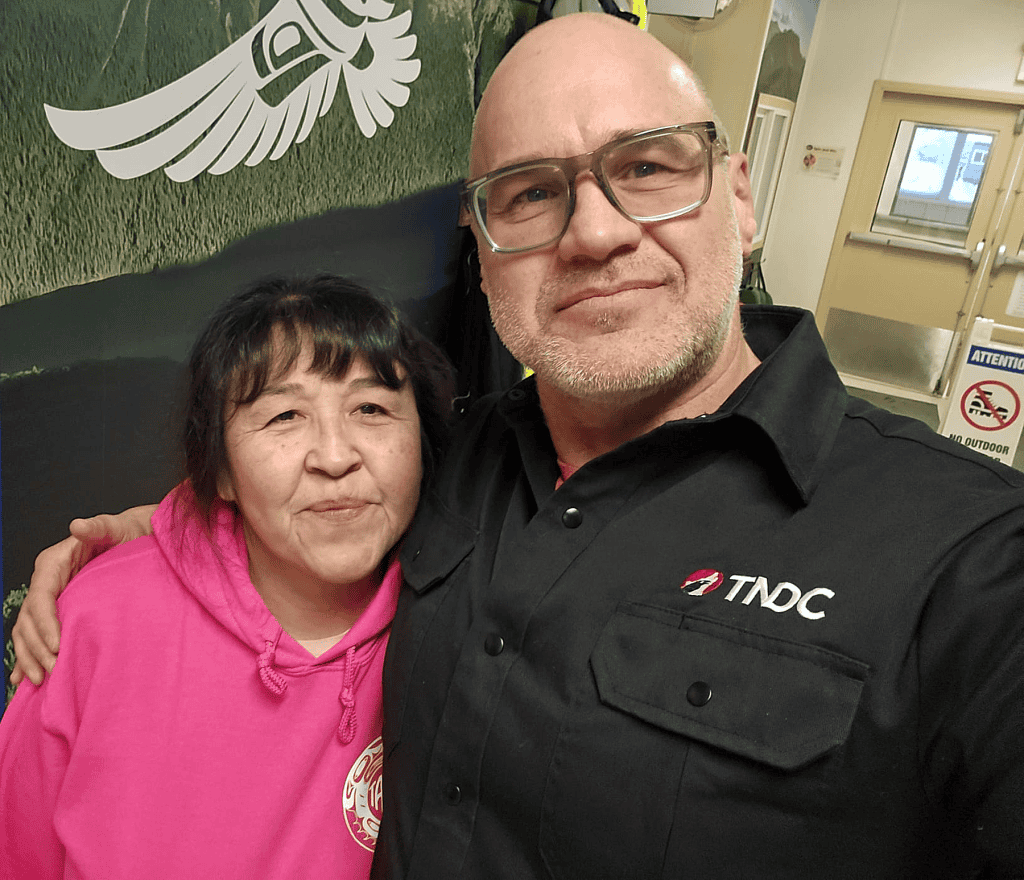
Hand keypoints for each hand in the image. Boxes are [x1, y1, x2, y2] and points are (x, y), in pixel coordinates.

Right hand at [11, 507, 157, 686]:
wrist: (135, 541)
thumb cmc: (126, 534)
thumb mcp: (116, 529)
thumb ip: (99, 527)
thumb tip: (77, 525)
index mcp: (53, 563)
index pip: (40, 597)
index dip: (44, 623)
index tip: (56, 646)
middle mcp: (46, 582)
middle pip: (29, 619)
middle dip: (36, 647)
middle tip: (52, 671)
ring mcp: (49, 598)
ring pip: (26, 632)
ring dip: (29, 657)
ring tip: (41, 680)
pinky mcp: (56, 612)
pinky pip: (35, 637)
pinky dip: (28, 657)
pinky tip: (23, 680)